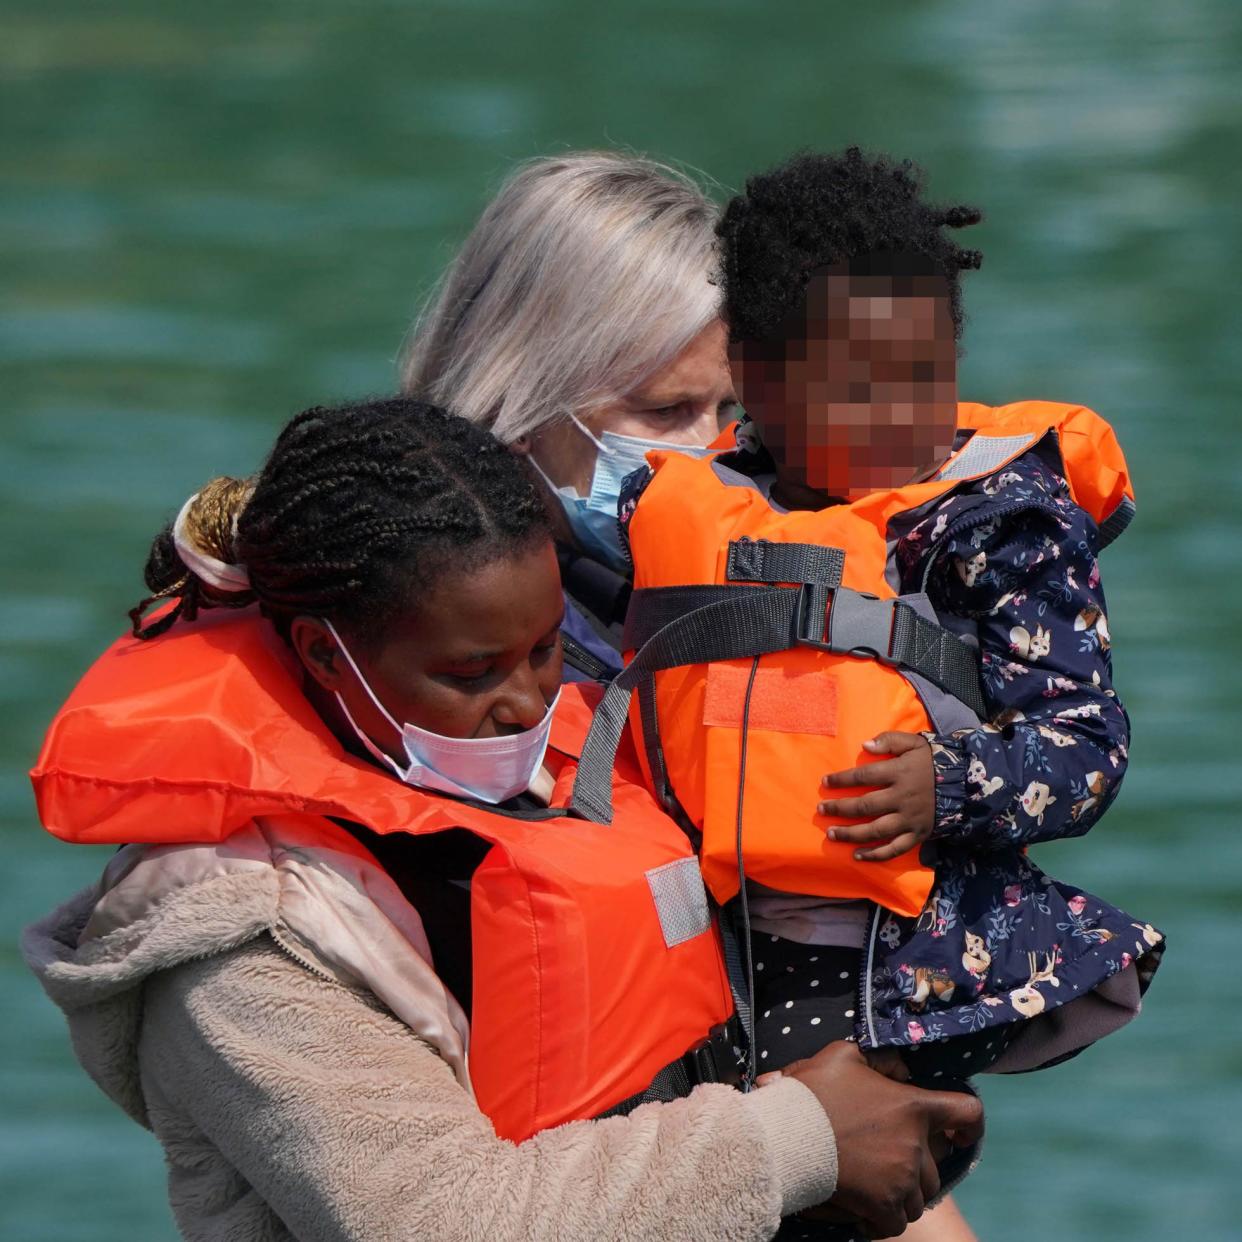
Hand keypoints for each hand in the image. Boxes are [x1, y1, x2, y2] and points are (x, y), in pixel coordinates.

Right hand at [780, 1042, 983, 1237]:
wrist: (788, 1134)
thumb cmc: (815, 1091)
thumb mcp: (845, 1055)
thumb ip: (879, 1058)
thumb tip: (901, 1069)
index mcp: (914, 1106)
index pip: (967, 1113)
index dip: (970, 1125)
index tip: (959, 1136)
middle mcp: (915, 1146)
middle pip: (934, 1169)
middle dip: (914, 1168)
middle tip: (884, 1162)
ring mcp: (902, 1179)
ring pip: (918, 1199)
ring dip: (901, 1195)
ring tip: (874, 1187)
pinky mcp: (883, 1207)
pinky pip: (897, 1224)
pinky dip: (883, 1220)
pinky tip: (864, 1211)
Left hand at [819, 732, 934, 862]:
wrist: (965, 784)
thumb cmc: (932, 762)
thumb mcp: (914, 743)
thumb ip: (889, 740)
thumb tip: (865, 745)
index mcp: (900, 773)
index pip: (864, 777)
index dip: (842, 780)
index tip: (825, 782)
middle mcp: (902, 798)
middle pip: (865, 806)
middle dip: (840, 808)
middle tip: (821, 810)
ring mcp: (910, 819)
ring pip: (876, 830)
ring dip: (851, 834)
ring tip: (831, 833)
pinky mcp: (917, 835)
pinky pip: (894, 849)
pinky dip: (876, 855)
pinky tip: (857, 856)